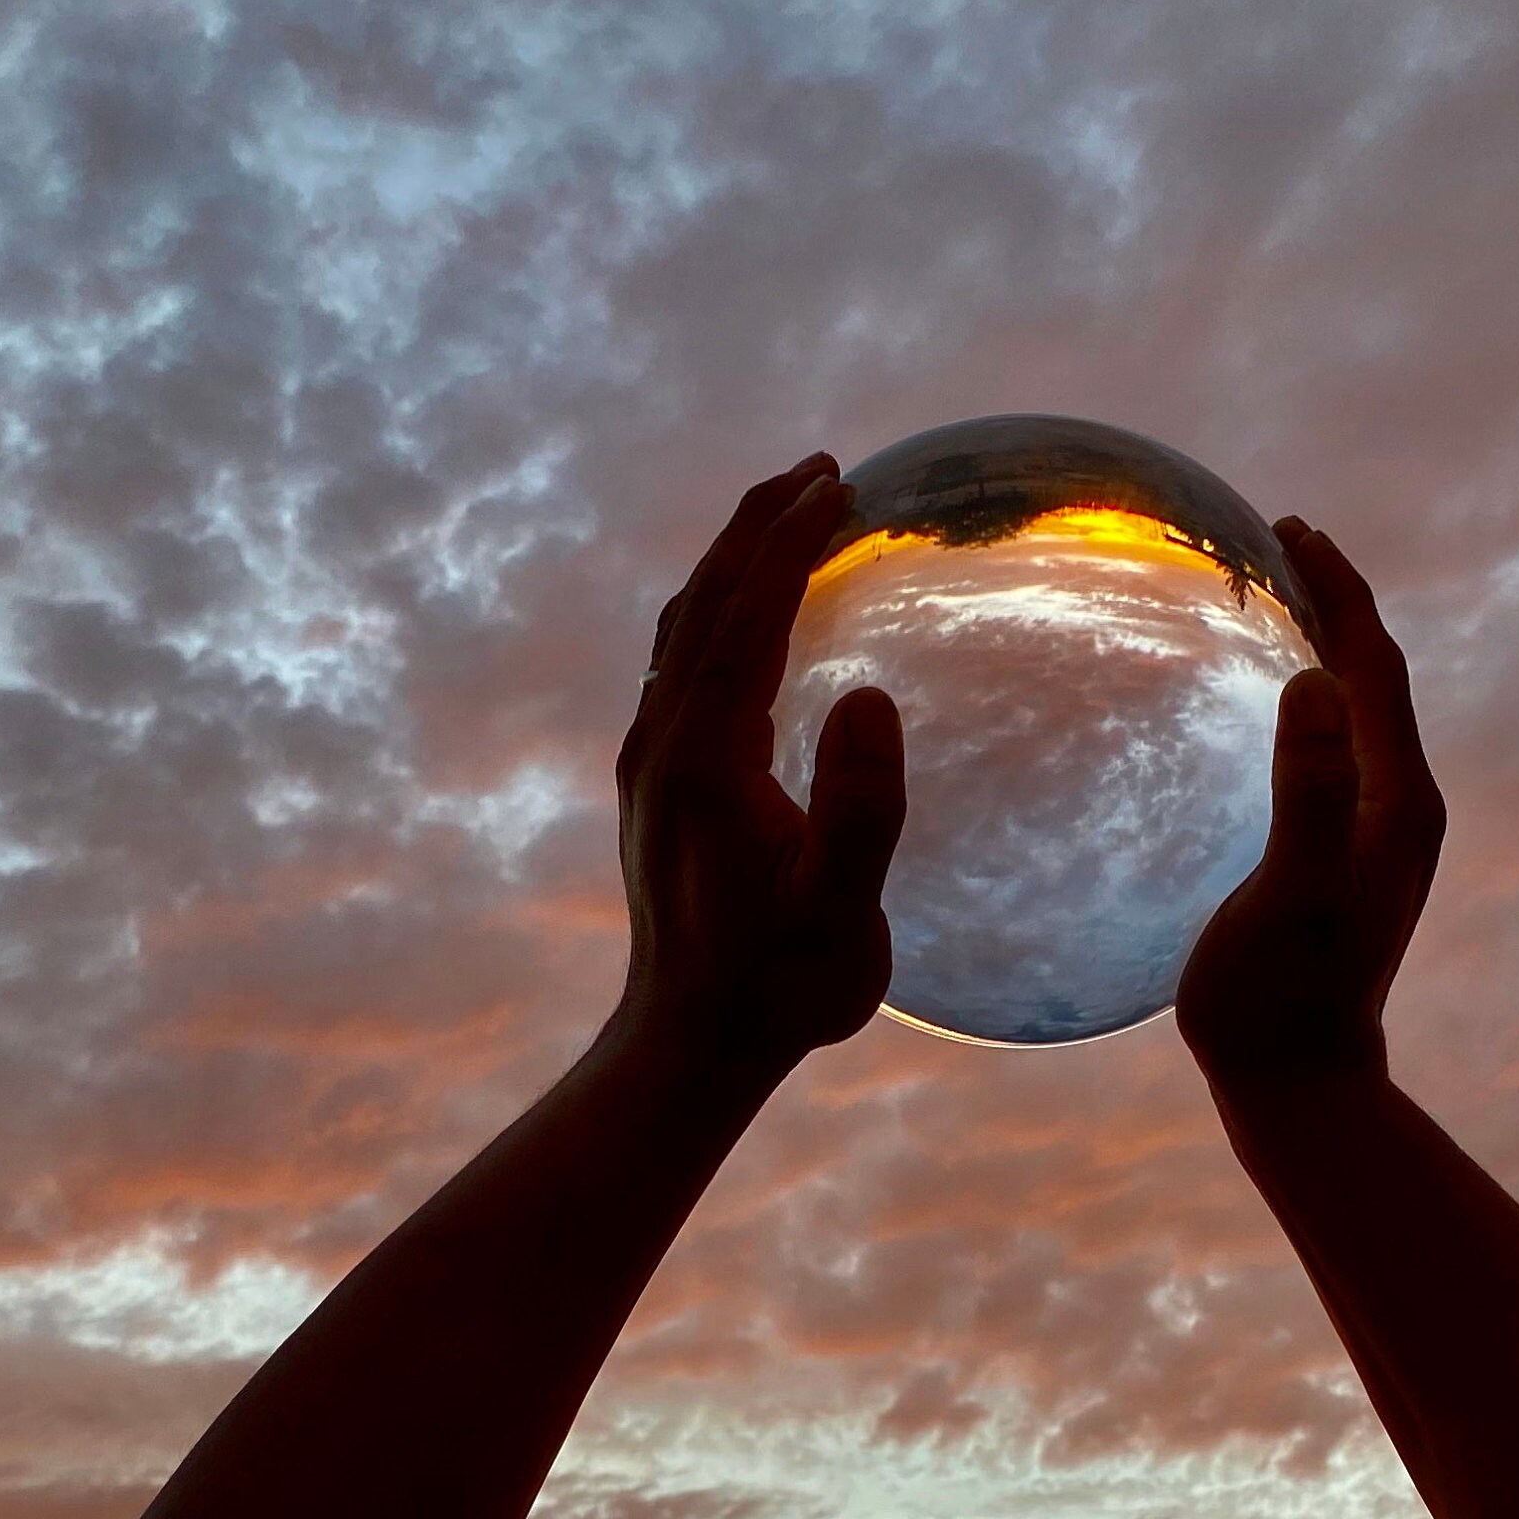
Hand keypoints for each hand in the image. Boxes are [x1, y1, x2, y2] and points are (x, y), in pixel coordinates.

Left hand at [613, 455, 906, 1084]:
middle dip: (757, 528)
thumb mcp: (842, 910)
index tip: (836, 483)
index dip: (790, 542)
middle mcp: (663, 743)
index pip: (747, 616)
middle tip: (818, 473)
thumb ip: (862, 808)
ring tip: (788, 524)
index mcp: (706, 757)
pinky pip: (683, 669)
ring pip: (683, 632)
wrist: (691, 1045)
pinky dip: (721, 616)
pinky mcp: (655, 788)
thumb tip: (867, 696)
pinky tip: (754, 628)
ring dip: (733, 566)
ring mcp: (651, 764)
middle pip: (704, 603)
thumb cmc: (781, 986)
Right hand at [1177, 521, 1443, 1096]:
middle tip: (1282, 540)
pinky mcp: (1348, 862)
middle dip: (1336, 603)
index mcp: (1398, 800)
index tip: (1291, 528)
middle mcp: (1403, 810)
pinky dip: (1307, 704)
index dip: (1338, 591)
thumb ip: (1308, 793)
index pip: (1375, 666)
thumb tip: (1313, 684)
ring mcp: (1379, 838)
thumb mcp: (1290, 893)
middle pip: (1376, 678)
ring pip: (1358, 714)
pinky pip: (1335, 752)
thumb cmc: (1281, 998)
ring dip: (1325, 649)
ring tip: (1278, 600)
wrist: (1301, 1087)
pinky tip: (1265, 708)